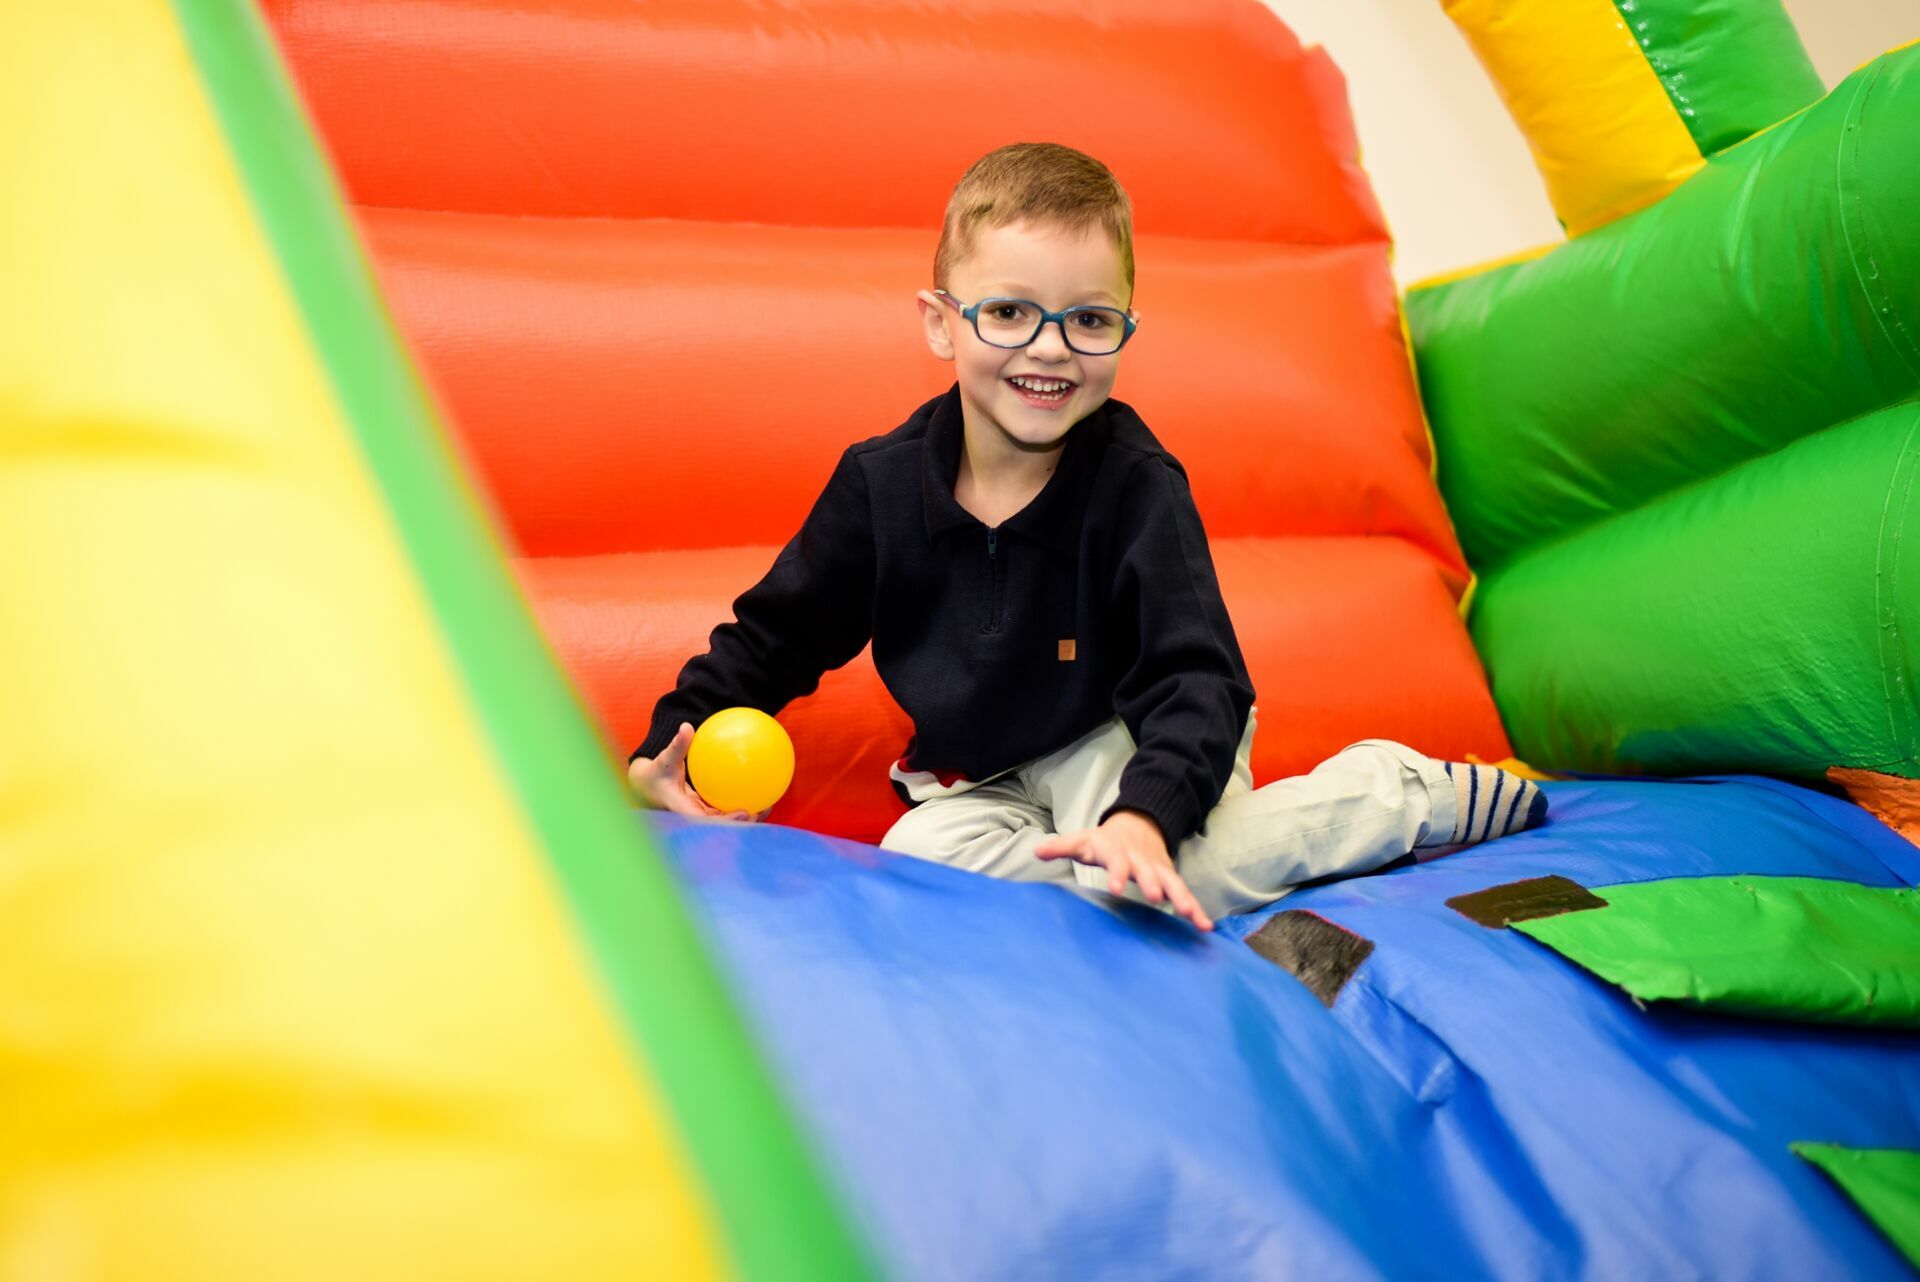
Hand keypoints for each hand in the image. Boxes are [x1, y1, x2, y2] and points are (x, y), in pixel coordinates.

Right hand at [626, 722, 761, 821]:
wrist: (646, 786)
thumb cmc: (656, 772)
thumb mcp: (665, 759)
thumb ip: (677, 746)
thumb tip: (686, 727)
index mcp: (683, 809)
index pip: (706, 820)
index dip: (726, 821)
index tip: (743, 812)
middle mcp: (694, 816)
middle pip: (722, 825)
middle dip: (743, 823)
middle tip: (762, 810)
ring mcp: (700, 814)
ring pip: (726, 819)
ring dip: (747, 816)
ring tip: (768, 805)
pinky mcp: (704, 810)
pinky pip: (724, 808)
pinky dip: (739, 804)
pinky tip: (757, 793)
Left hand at [1034, 810, 1213, 930]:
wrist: (1138, 825)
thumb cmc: (1104, 841)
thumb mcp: (1083, 840)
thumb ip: (1062, 846)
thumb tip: (1037, 851)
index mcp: (1117, 851)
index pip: (1116, 860)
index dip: (1117, 873)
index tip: (1117, 887)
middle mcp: (1140, 860)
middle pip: (1147, 871)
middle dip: (1153, 883)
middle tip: (1157, 897)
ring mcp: (1158, 869)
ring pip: (1172, 882)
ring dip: (1182, 898)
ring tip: (1192, 915)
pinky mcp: (1170, 879)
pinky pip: (1185, 894)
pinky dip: (1196, 909)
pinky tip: (1205, 926)